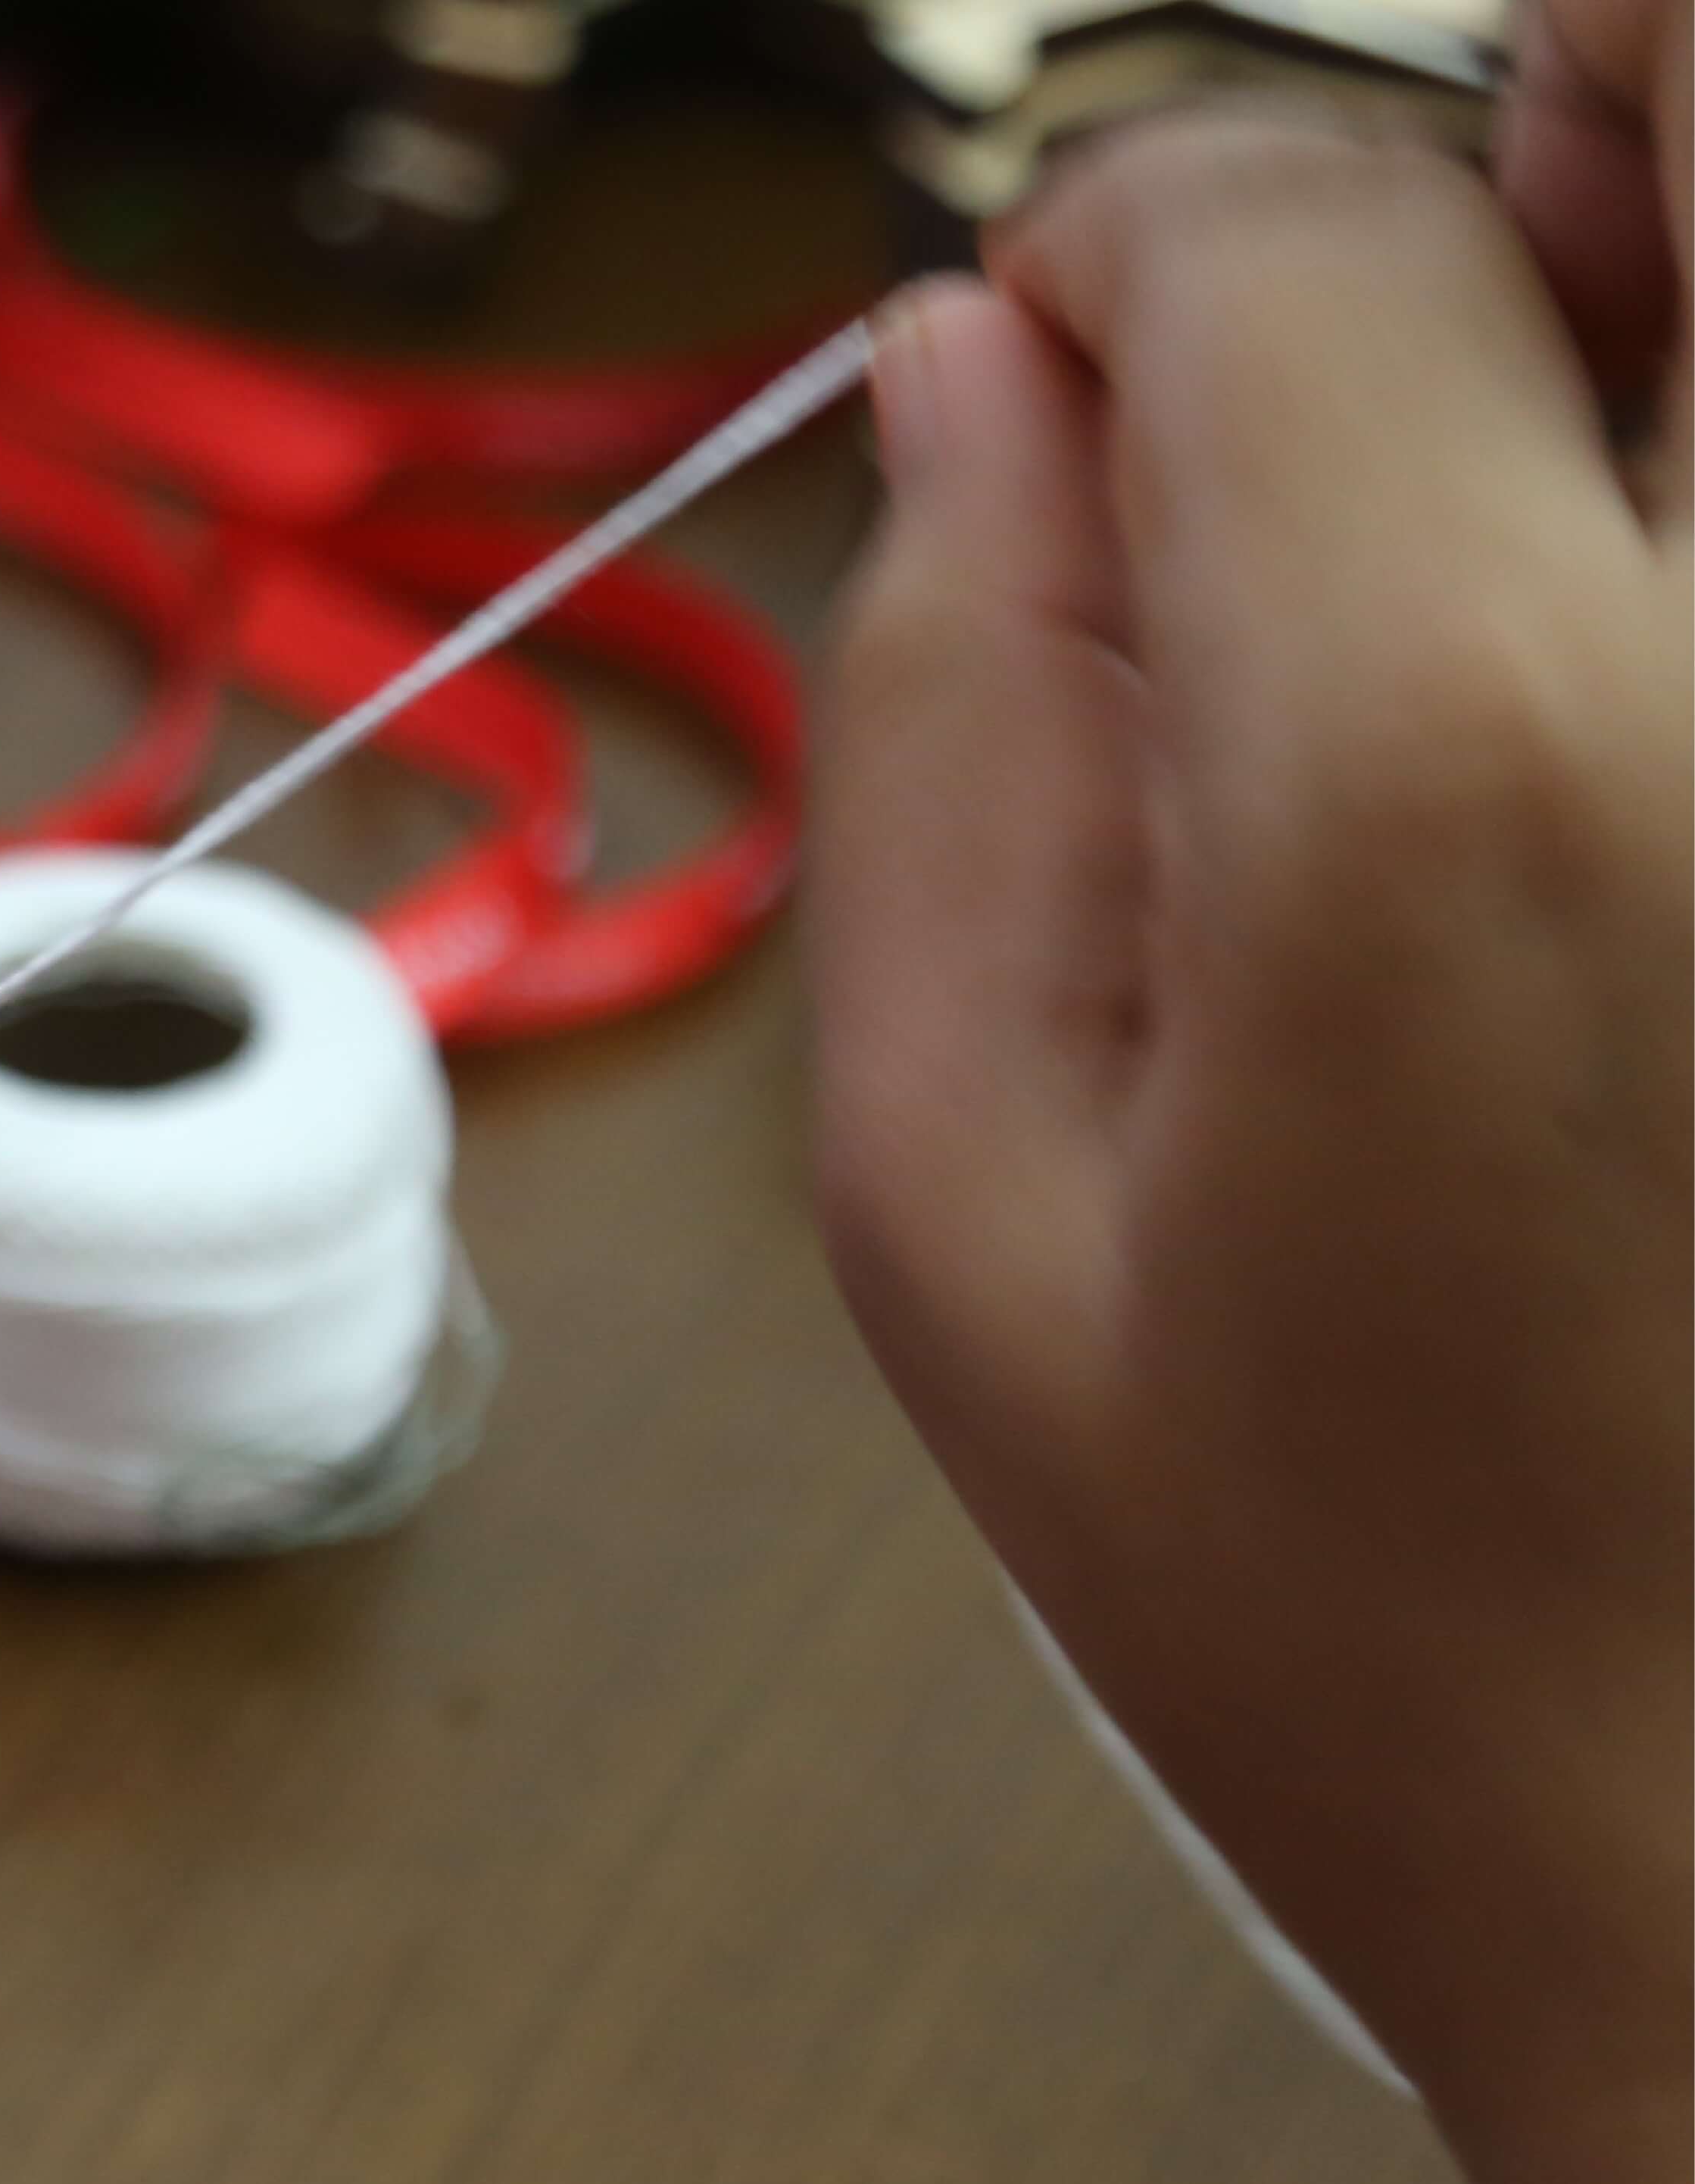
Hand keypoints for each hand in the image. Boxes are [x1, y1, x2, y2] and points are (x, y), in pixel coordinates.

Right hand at [810, 12, 1689, 2183]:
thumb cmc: (1410, 1633)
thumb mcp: (983, 1221)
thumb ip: (954, 738)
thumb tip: (980, 386)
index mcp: (1472, 764)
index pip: (1280, 201)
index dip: (1126, 256)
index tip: (1081, 398)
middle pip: (1681, 56)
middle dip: (1527, 122)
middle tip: (1437, 319)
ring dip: (1673, 275)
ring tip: (1595, 506)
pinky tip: (1659, 705)